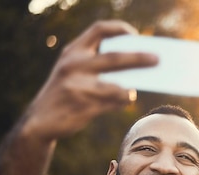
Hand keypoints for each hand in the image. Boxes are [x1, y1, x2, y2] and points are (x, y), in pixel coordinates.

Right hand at [22, 20, 158, 140]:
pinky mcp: (84, 106)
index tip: (135, 35)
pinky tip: (124, 101)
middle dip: (139, 58)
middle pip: (115, 58)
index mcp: (73, 52)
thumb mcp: (73, 71)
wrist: (39, 122)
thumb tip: (136, 67)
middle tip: (158, 59)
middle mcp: (74, 65)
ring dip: (129, 90)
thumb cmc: (65, 93)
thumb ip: (97, 65)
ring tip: (132, 93)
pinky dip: (121, 101)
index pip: (99, 30)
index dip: (119, 28)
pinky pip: (112, 103)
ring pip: (116, 86)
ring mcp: (78, 86)